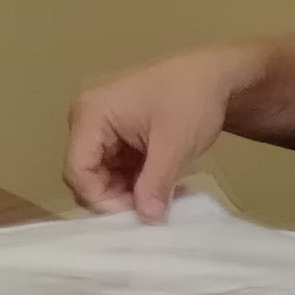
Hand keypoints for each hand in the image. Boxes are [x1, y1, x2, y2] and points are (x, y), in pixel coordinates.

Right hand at [66, 45, 251, 218]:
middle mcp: (87, 118)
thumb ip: (155, 184)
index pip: (78, 170)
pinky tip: (163, 189)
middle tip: (152, 211)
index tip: (137, 214)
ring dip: (130, 192)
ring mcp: (103, 125)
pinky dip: (137, 181)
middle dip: (117, 197)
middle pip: (87, 174)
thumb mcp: (174, 144)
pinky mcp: (119, 133)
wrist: (217, 74)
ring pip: (104, 174)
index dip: (101, 199)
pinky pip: (118, 166)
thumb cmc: (192, 98)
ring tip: (163, 200)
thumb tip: (148, 220)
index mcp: (91, 113)